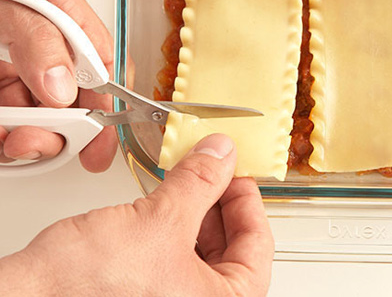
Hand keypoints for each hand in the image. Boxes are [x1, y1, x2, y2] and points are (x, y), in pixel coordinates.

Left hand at [0, 0, 116, 171]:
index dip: (107, 99)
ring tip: (13, 140)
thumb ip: (38, 36)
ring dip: (31, 134)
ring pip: (36, 110)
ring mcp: (10, 59)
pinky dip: (3, 131)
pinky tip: (0, 132)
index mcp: (57, 5)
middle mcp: (38, 36)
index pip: (100, 58)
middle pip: (71, 93)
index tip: (101, 135)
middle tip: (46, 141)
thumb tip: (63, 84)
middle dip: (64, 126)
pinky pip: (5, 111)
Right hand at [0, 134, 274, 295]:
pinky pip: (174, 260)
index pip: (258, 246)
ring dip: (195, 213)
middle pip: (232, 249)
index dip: (248, 200)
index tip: (239, 172)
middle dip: (219, 203)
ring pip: (201, 253)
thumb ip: (200, 183)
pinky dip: (173, 229)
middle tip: (212, 170)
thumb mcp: (159, 221)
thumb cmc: (84, 288)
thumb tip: (222, 156)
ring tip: (186, 181)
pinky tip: (163, 205)